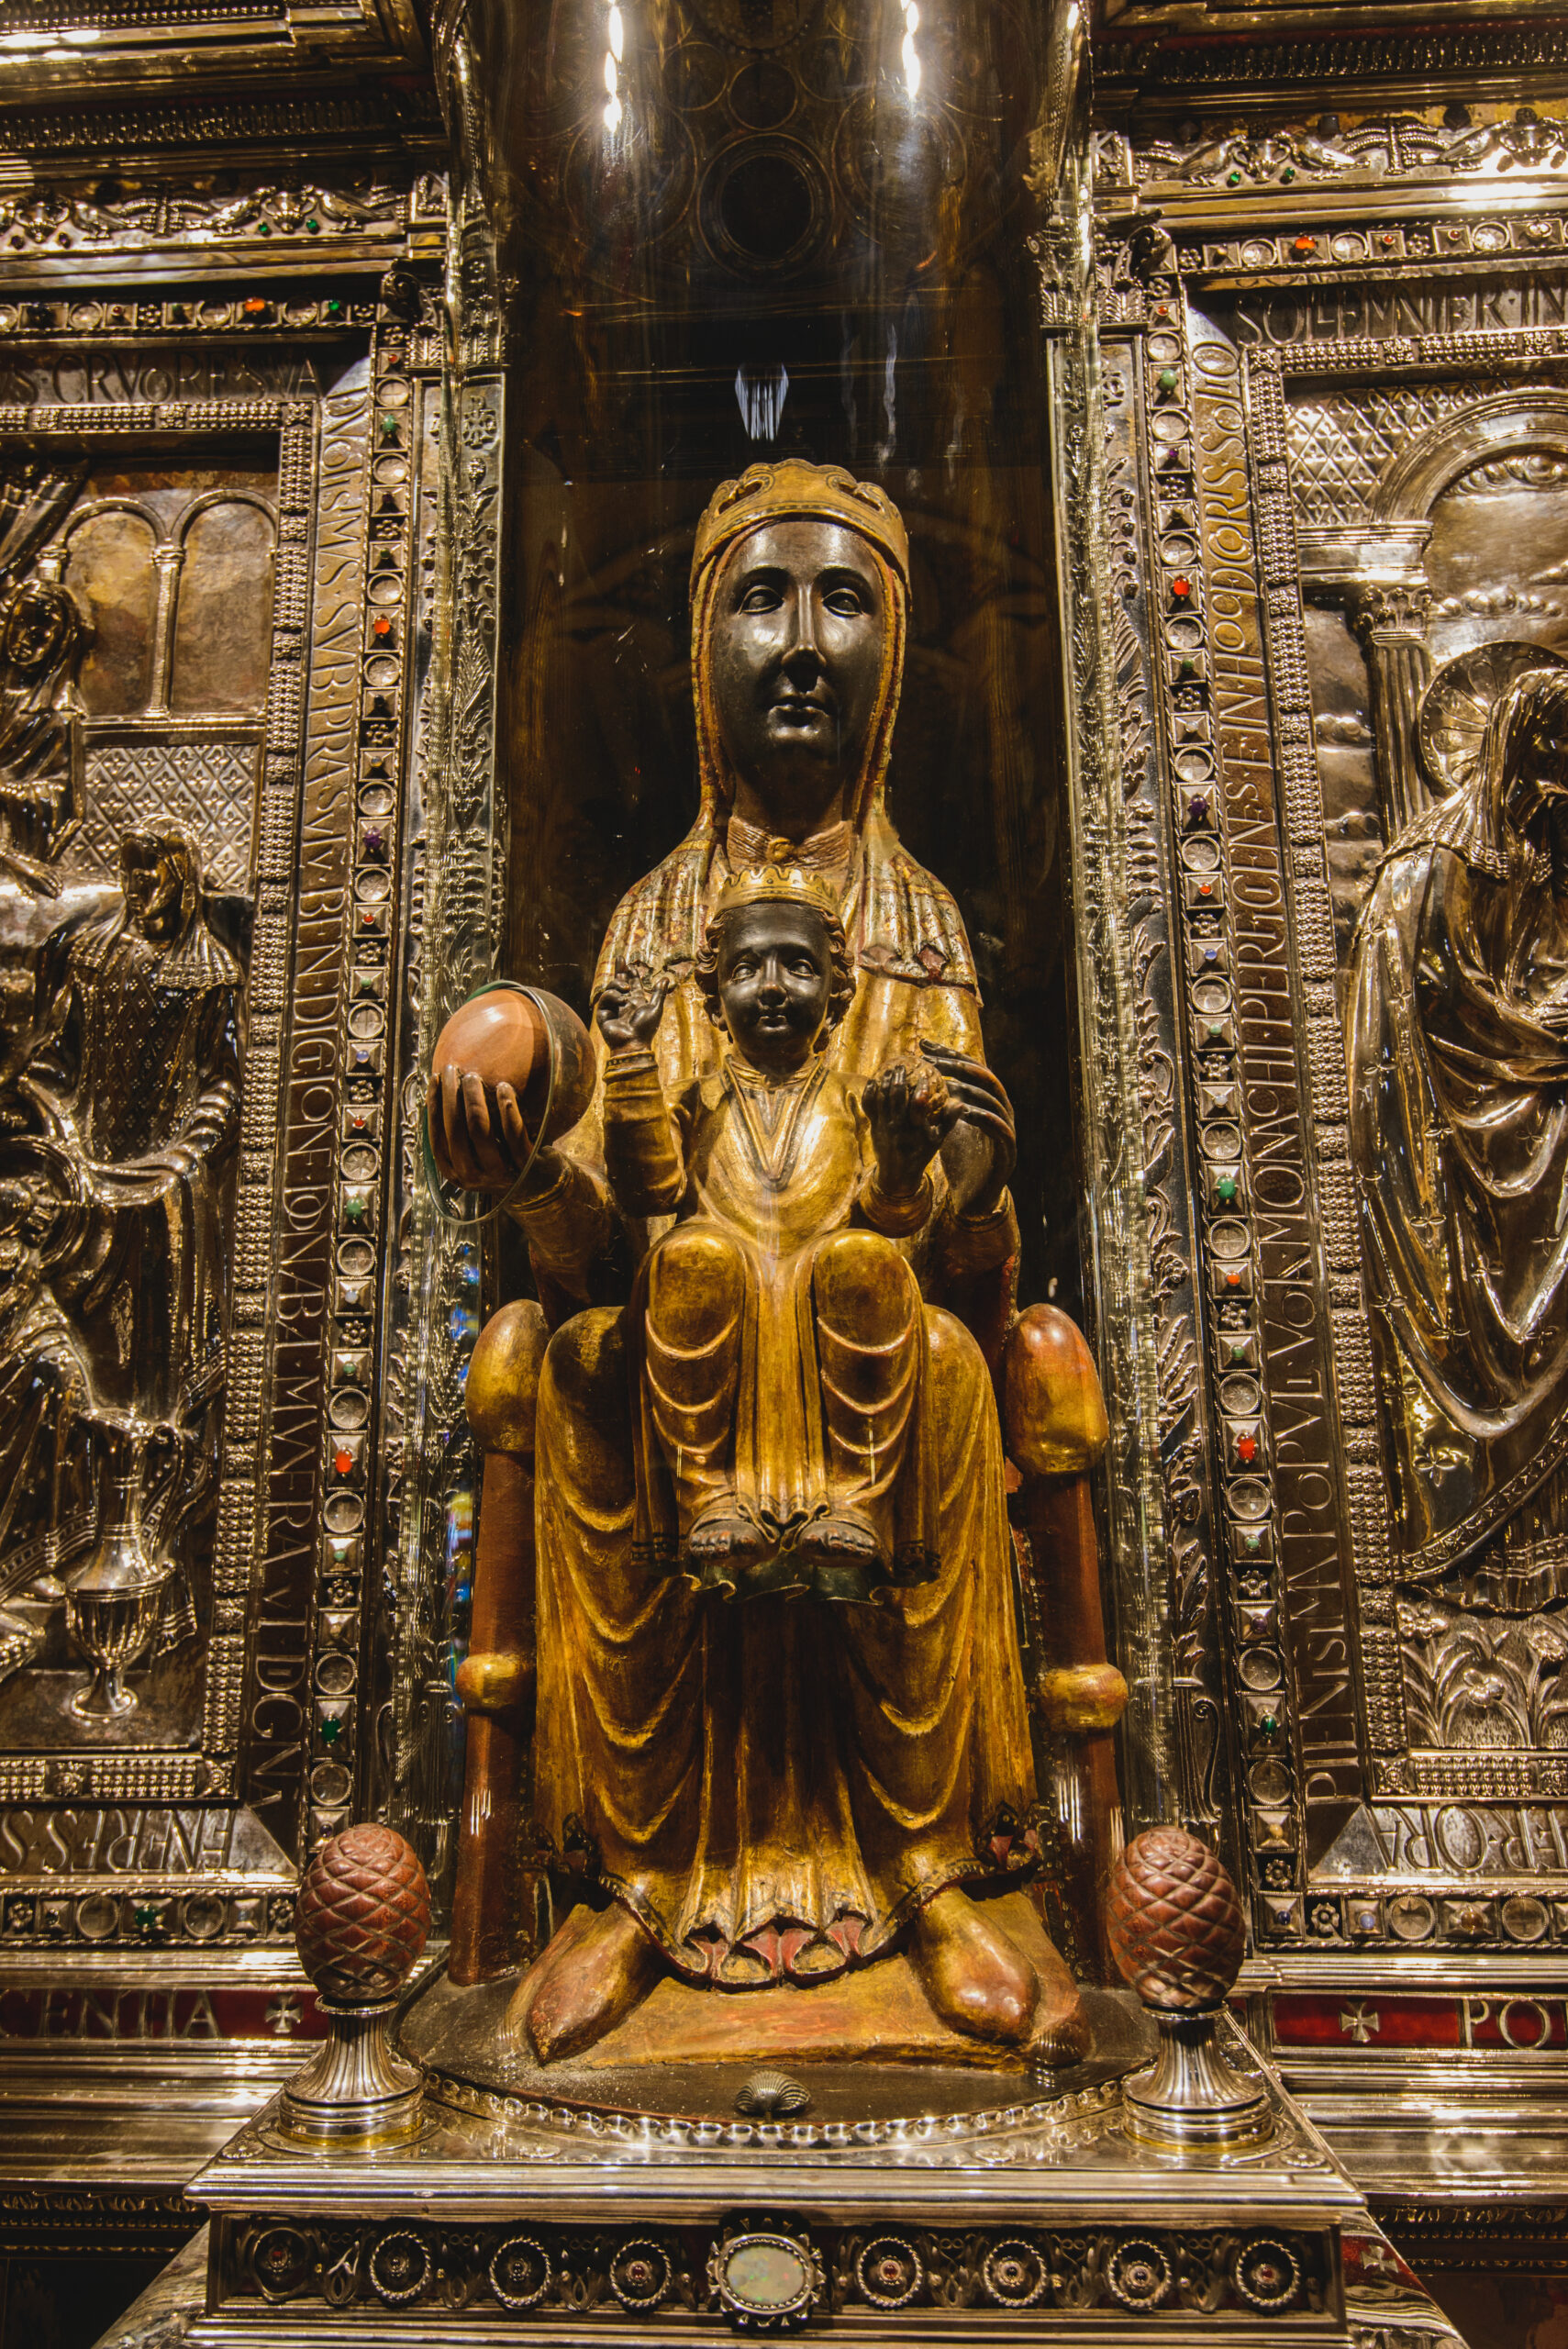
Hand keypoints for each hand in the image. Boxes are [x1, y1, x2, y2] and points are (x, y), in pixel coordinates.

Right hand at [426, 1063, 531, 1190]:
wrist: (542, 1186)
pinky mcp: (525, 1165)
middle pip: (455, 1130)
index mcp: (455, 1173)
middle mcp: (473, 1177)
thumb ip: (458, 1134)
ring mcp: (499, 1173)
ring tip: (473, 1076)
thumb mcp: (475, 1152)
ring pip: (479, 1130)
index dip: (433, 1106)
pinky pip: (512, 1133)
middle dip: (451, 1095)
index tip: (434, 1078)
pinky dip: (506, 1108)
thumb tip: (439, 1093)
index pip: (436, 1137)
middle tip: (452, 1069)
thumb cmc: (503, 1160)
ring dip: (474, 1098)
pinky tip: (504, 1087)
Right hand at [596, 961, 669, 1052]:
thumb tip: (666, 978)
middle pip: (619, 982)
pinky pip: (605, 998)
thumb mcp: (655, 1008)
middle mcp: (624, 1003)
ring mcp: (613, 1007)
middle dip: (619, 970)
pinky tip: (622, 999)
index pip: (632, 984)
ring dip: (618, 984)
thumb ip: (659, 993)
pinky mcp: (603, 1013)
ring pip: (611, 988)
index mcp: (636, 1002)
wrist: (633, 1043)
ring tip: (626, 988)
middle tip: (620, 958)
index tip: (632, 964)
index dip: (631, 974)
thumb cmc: (645, 1029)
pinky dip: (613, 996)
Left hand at [863, 1058, 956, 1197]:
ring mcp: (884, 1126)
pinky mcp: (874, 1127)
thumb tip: (961, 1103)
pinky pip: (869, 1106)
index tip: (923, 1073)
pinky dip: (870, 1092)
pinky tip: (873, 1080)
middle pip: (896, 1096)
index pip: (917, 1103)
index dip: (919, 1086)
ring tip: (889, 1068)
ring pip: (882, 1099)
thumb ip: (949, 1121)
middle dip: (898, 1078)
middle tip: (901, 1064)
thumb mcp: (938, 1140)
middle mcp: (898, 1126)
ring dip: (885, 1081)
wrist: (897, 1174)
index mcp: (916, 1129)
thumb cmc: (921, 1154)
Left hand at [920, 1041, 1015, 1217]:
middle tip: (931, 1062)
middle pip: (984, 1077)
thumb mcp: (946, 1126)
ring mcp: (1008, 1129)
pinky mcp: (1008, 1150)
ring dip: (969, 1090)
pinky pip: (999, 1128)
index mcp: (987, 1101)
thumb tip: (910, 1080)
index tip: (924, 1045)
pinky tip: (965, 1113)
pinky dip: (984, 1118)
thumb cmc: (960, 1159)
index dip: (949, 1055)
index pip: (970, 1069)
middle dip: (958, 1066)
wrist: (974, 1196)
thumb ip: (939, 1104)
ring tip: (944, 1085)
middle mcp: (1001, 1110)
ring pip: (993, 1100)